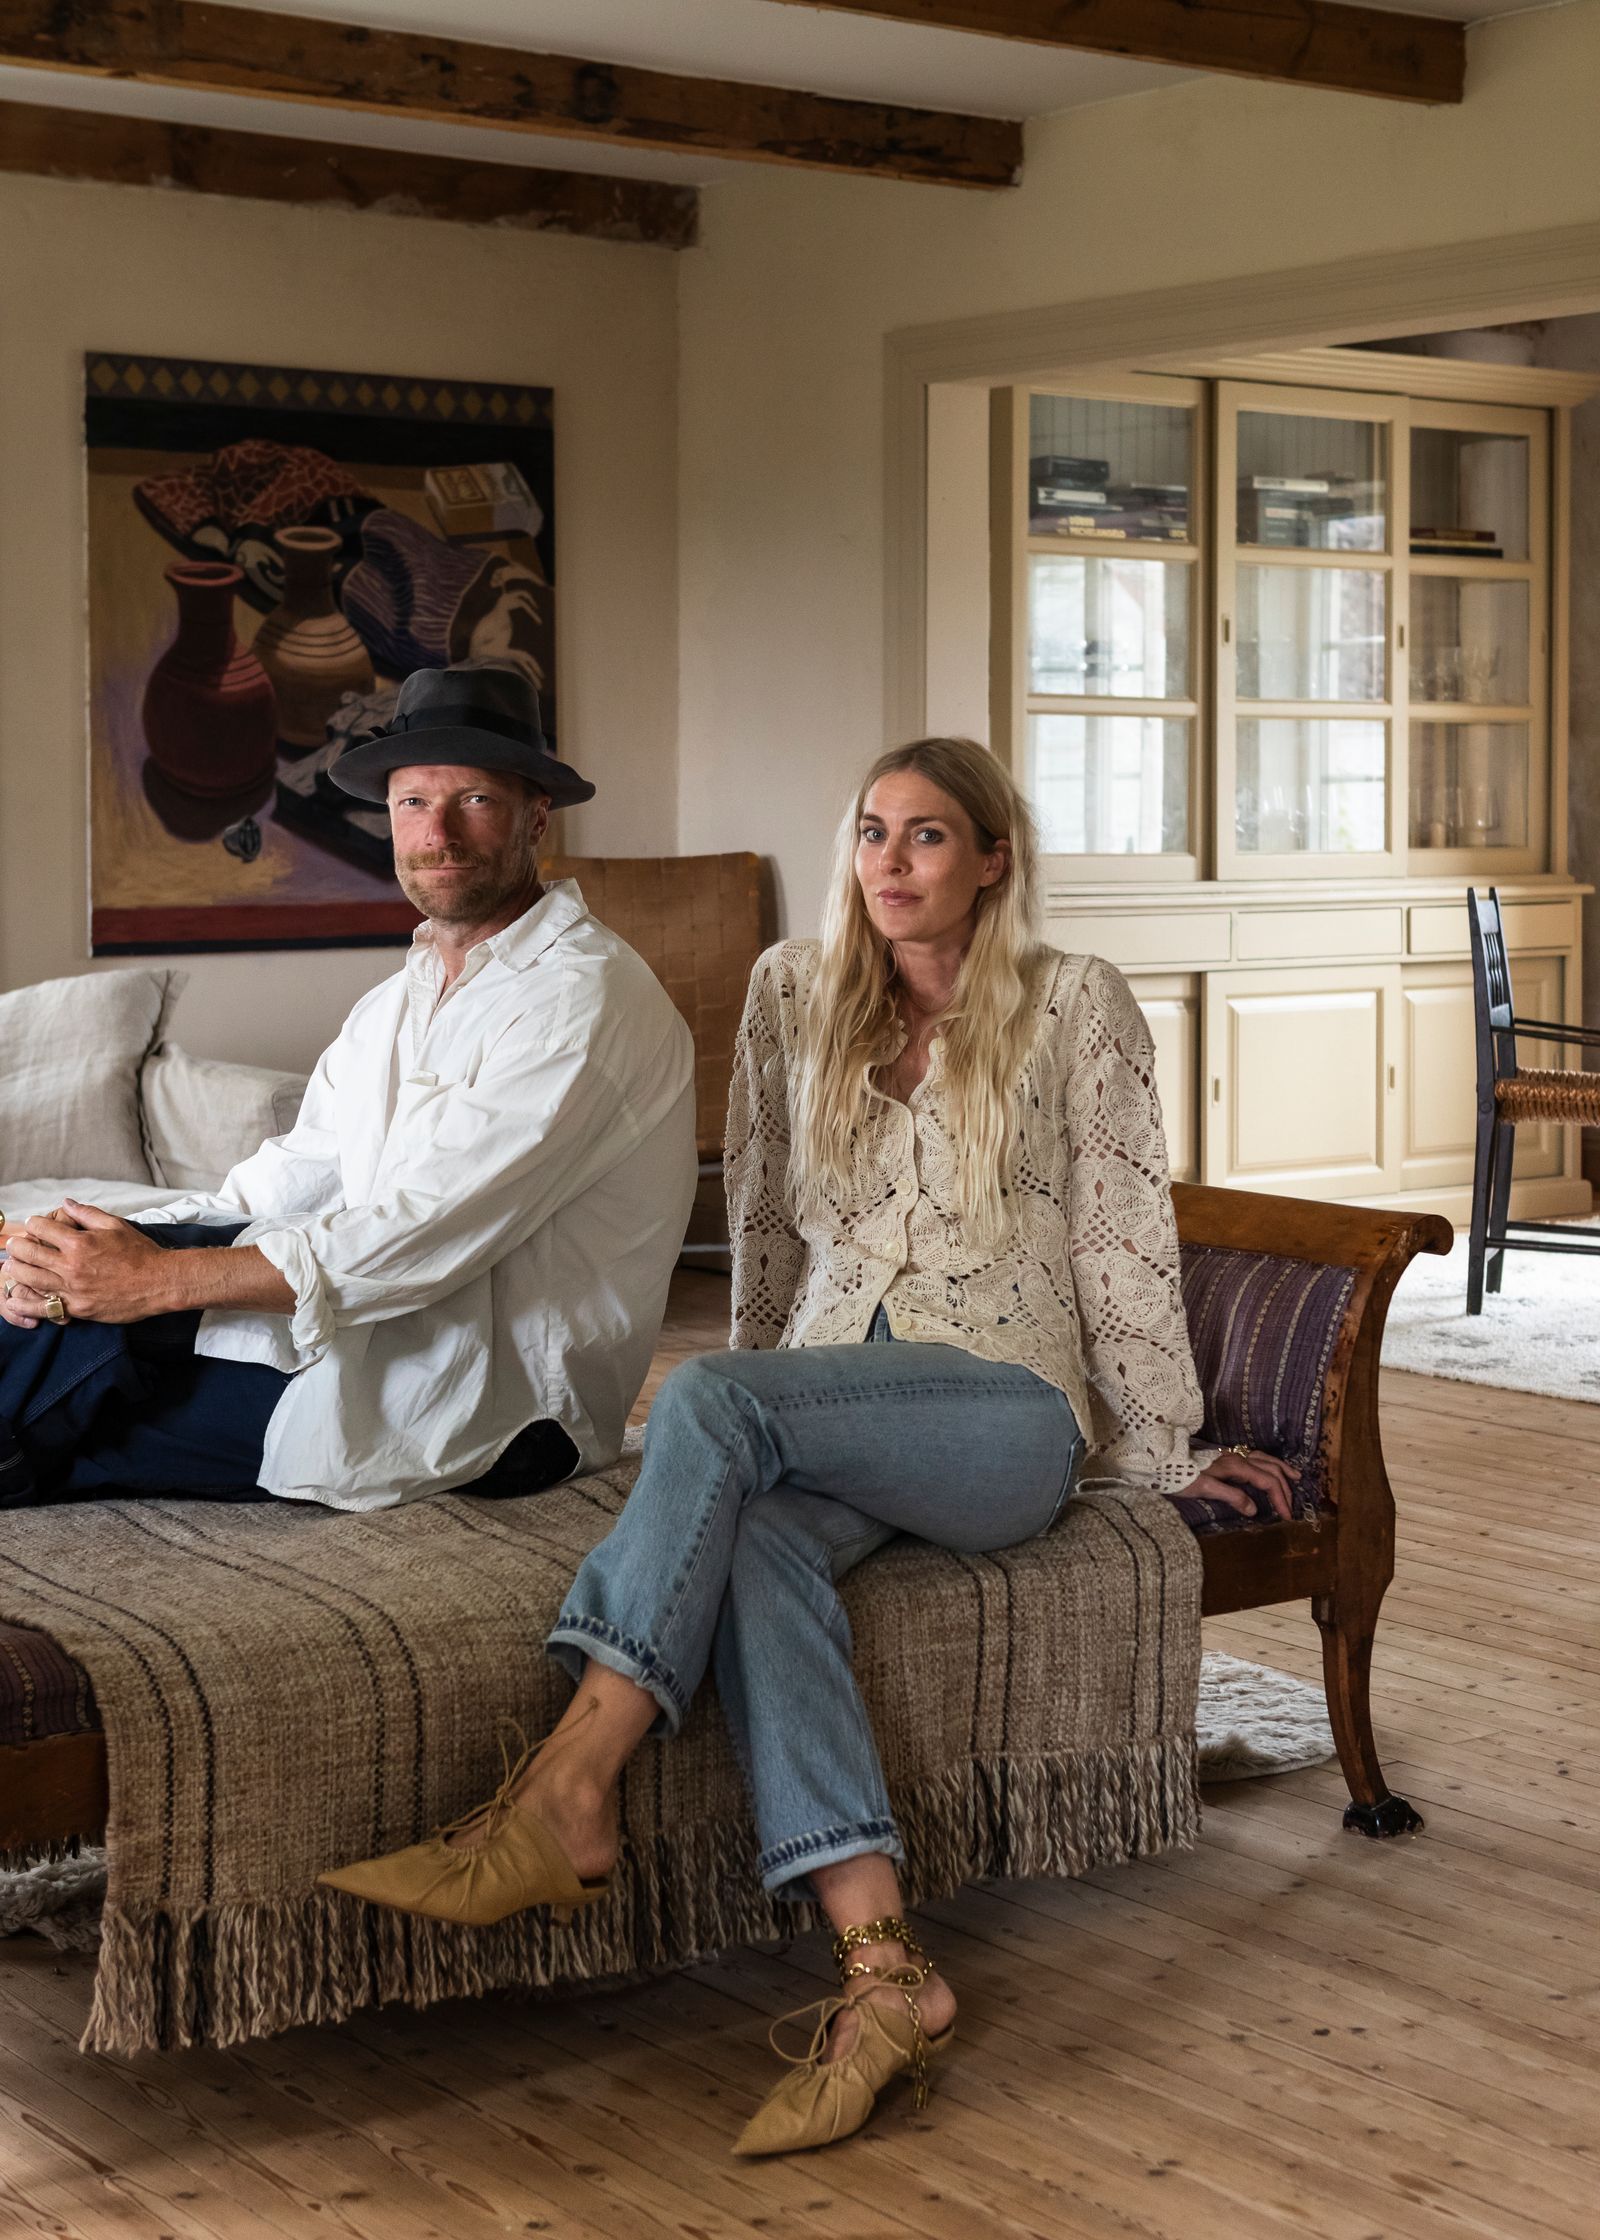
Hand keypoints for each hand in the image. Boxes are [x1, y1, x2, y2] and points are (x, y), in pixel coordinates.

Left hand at [1, 1201, 172, 1327]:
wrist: (160, 1283)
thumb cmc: (140, 1253)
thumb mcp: (115, 1226)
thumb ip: (87, 1213)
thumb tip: (66, 1203)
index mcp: (80, 1243)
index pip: (42, 1228)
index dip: (33, 1223)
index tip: (32, 1224)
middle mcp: (72, 1266)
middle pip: (29, 1253)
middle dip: (17, 1246)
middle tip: (13, 1244)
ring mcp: (73, 1289)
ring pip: (30, 1279)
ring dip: (16, 1270)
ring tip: (12, 1266)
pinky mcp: (78, 1308)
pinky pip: (44, 1308)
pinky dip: (25, 1303)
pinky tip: (14, 1299)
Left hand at [1177, 1447, 1299, 1521]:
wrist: (1163, 1461)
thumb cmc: (1181, 1477)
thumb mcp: (1204, 1489)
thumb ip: (1231, 1497)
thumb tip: (1254, 1509)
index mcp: (1236, 1465)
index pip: (1267, 1481)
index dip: (1280, 1498)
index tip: (1286, 1516)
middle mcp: (1239, 1457)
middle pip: (1271, 1469)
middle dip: (1284, 1488)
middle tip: (1291, 1507)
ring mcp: (1234, 1454)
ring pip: (1266, 1459)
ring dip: (1282, 1469)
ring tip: (1296, 1478)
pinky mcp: (1229, 1456)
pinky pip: (1258, 1457)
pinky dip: (1270, 1462)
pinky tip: (1271, 1468)